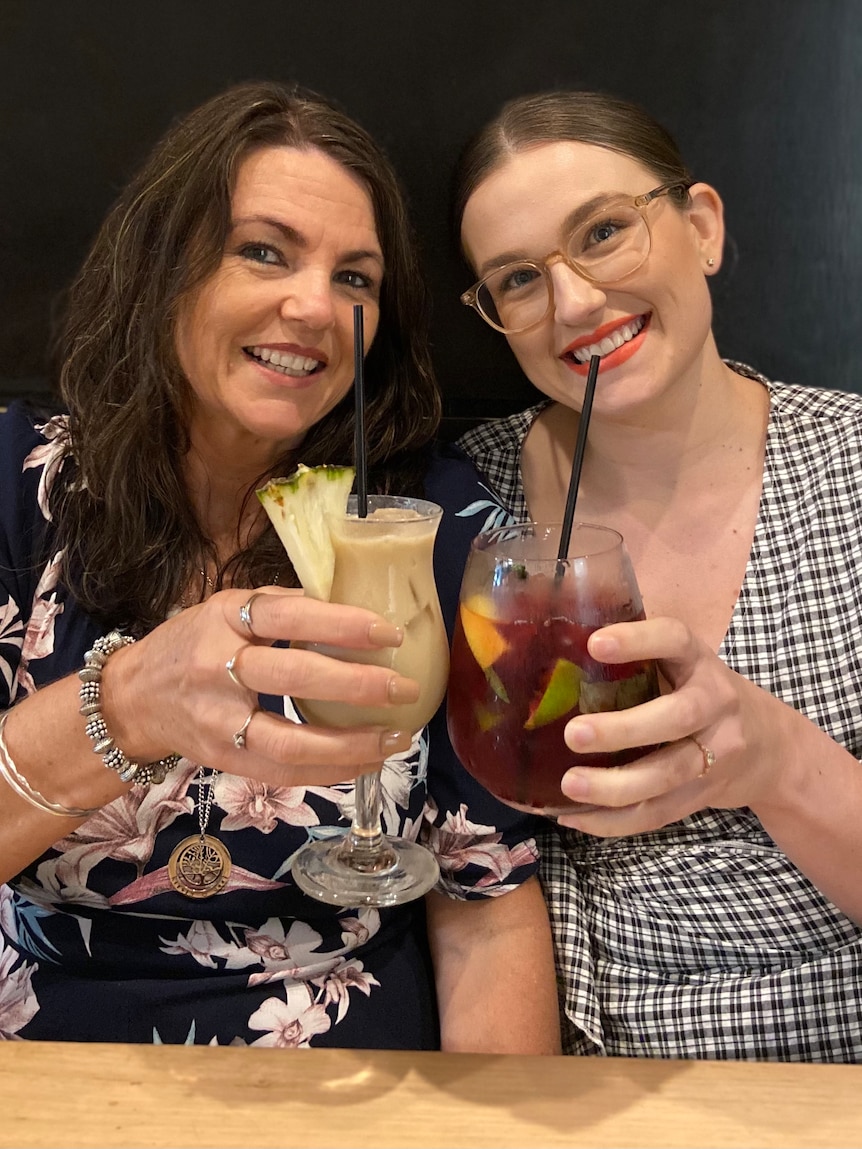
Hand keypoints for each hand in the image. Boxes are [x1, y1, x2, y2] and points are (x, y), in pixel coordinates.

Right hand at [100, 587, 417, 787]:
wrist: (133, 699)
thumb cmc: (191, 644)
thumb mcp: (223, 608)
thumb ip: (278, 608)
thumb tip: (349, 606)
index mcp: (222, 619)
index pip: (288, 616)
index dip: (341, 624)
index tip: (390, 632)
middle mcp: (217, 668)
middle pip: (296, 678)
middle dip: (359, 686)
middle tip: (404, 688)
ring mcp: (219, 722)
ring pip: (292, 741)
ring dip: (352, 745)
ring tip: (396, 738)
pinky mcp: (224, 761)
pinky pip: (284, 773)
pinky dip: (330, 771)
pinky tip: (366, 762)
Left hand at [556, 616, 790, 834]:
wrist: (772, 747)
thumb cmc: (701, 694)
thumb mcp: (683, 666)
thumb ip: (637, 660)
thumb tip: (552, 656)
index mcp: (699, 663)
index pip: (674, 640)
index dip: (638, 641)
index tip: (595, 644)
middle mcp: (714, 705)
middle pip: (675, 719)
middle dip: (622, 730)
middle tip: (574, 734)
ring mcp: (714, 755)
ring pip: (667, 775)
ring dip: (615, 785)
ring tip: (570, 784)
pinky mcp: (703, 795)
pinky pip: (658, 813)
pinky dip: (614, 821)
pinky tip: (574, 817)